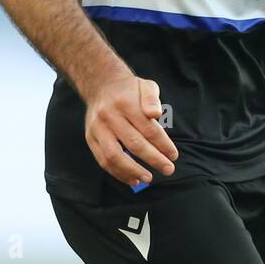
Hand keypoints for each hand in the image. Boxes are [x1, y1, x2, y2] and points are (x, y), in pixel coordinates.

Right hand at [83, 73, 178, 187]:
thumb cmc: (130, 89)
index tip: (174, 155)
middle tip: (169, 169)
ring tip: (149, 178)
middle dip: (153, 159)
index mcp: (126, 103)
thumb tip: (156, 113)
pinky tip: (132, 179)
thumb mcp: (146, 86)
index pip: (148, 128)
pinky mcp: (90, 138)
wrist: (101, 85)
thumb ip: (152, 99)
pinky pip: (103, 160)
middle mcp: (109, 116)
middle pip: (134, 143)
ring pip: (114, 155)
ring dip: (133, 171)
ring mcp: (97, 128)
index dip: (163, 144)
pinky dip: (118, 172)